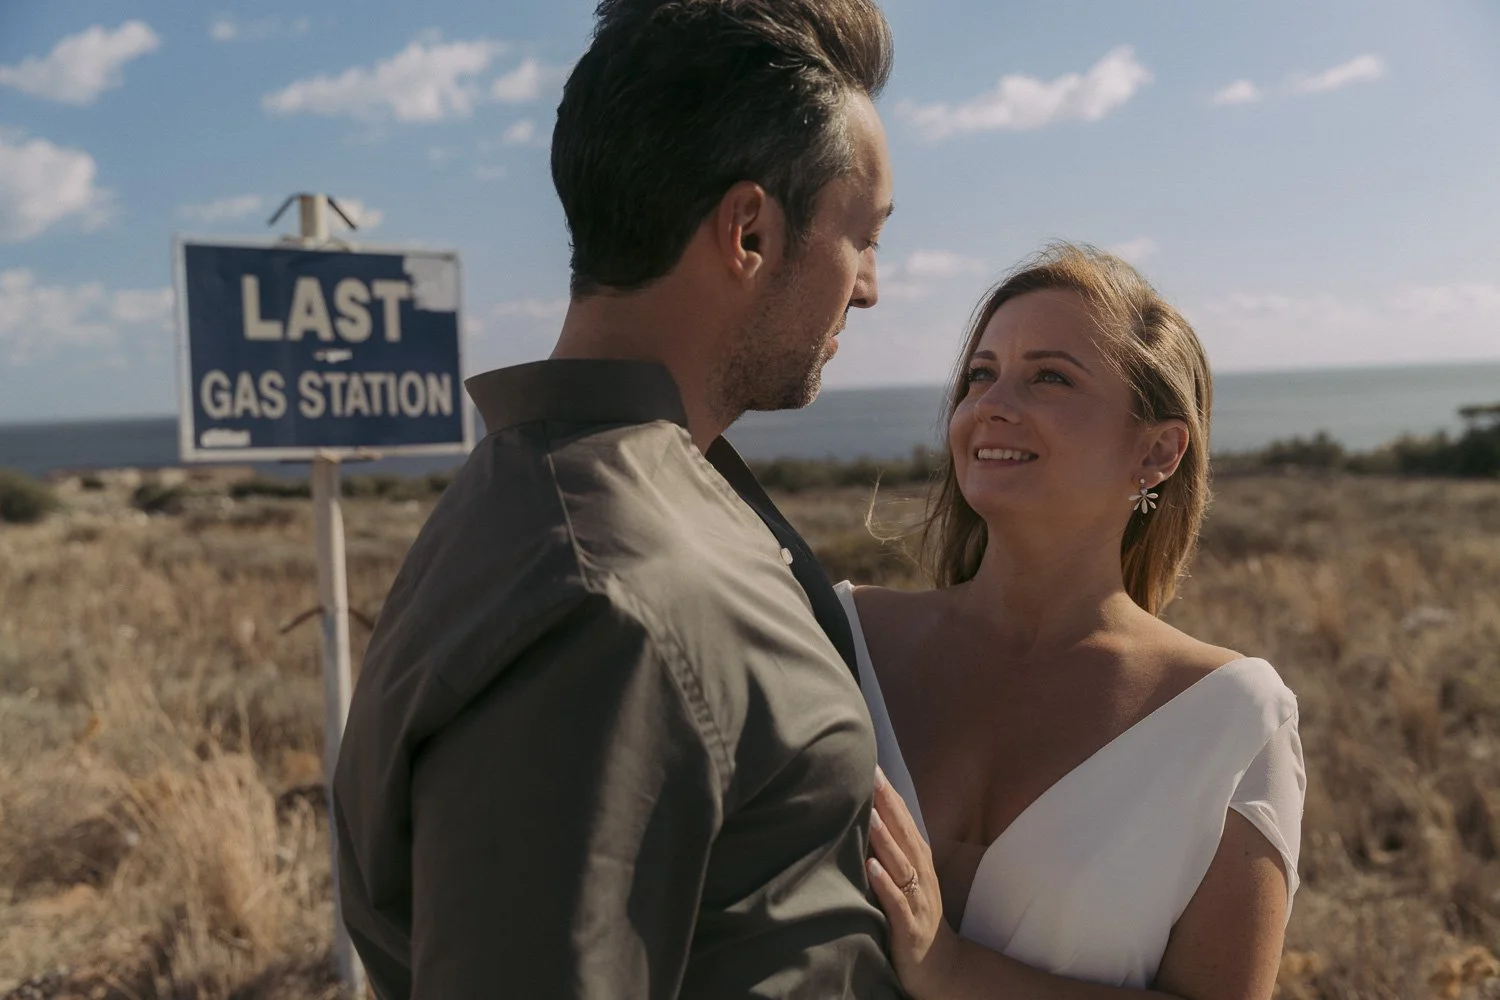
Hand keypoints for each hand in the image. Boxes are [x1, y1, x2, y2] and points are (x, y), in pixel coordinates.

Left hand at [867, 767, 961, 999]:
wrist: (937, 966)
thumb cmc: (912, 913)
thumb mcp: (905, 876)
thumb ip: (889, 846)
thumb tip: (864, 811)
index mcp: (918, 859)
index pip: (903, 820)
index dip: (889, 793)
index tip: (872, 765)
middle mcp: (920, 874)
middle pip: (904, 834)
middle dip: (887, 805)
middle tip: (870, 775)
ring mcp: (917, 900)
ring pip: (901, 865)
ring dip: (885, 840)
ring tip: (868, 815)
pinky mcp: (909, 927)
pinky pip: (897, 903)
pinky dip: (885, 885)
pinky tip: (871, 869)